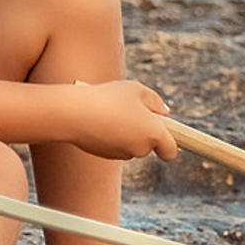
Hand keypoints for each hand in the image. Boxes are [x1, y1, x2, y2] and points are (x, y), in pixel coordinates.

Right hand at [59, 79, 178, 163]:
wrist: (74, 113)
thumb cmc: (108, 97)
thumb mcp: (136, 89)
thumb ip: (154, 101)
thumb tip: (164, 112)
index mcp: (154, 132)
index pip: (171, 151)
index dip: (170, 145)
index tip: (167, 137)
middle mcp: (140, 148)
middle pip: (149, 145)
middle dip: (143, 131)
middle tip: (131, 110)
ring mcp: (122, 154)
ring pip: (131, 145)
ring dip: (126, 133)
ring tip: (112, 112)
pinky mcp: (106, 156)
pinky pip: (115, 146)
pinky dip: (111, 137)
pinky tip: (100, 121)